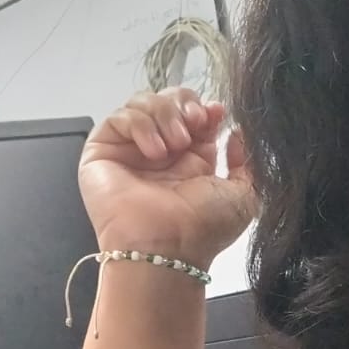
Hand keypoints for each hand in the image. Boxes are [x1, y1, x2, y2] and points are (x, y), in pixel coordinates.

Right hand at [79, 88, 256, 269]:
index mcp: (190, 160)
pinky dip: (140, 126)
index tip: (214, 113)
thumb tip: (236, 133)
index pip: (193, 113)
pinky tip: (154, 152)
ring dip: (164, 115)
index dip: (203, 107)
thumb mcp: (244, 195)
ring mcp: (129, 151)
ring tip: (175, 144)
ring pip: (143, 102)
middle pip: (167, 100)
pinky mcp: (102, 152)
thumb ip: (247, 162)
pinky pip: (119, 116)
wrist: (167, 248)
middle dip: (184, 104)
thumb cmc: (203, 229)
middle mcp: (159, 153)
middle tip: (194, 124)